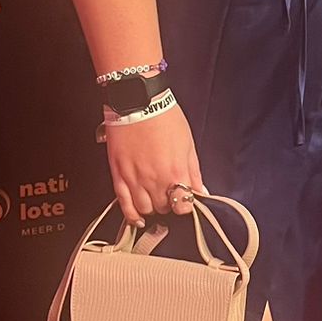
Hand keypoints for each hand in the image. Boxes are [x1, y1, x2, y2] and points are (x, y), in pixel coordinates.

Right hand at [104, 102, 206, 224]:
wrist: (138, 101)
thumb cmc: (164, 118)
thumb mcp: (188, 144)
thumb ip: (194, 172)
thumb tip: (202, 191)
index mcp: (176, 173)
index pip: (184, 207)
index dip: (185, 205)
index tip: (184, 200)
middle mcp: (156, 180)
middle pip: (164, 209)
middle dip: (168, 203)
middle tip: (168, 192)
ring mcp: (135, 180)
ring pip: (145, 209)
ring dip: (152, 207)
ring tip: (154, 197)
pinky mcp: (119, 175)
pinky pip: (124, 204)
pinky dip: (131, 215)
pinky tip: (137, 218)